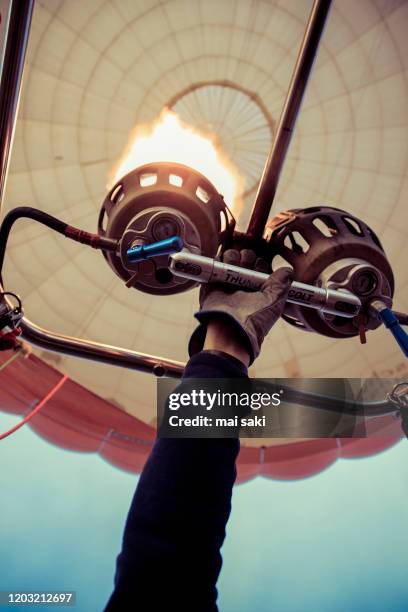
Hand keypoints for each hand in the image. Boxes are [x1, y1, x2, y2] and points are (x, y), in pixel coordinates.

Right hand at [188, 249, 292, 365]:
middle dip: (247, 257)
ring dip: (233, 257)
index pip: (260, 267)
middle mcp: (242, 285)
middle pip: (245, 259)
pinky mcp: (211, 284)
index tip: (259, 268)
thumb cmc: (255, 318)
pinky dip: (218, 260)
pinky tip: (223, 265)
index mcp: (258, 290)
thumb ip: (282, 283)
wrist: (230, 328)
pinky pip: (214, 265)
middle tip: (245, 264)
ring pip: (230, 258)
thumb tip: (288, 270)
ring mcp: (226, 284)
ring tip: (234, 265)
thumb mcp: (275, 300)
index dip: (260, 263)